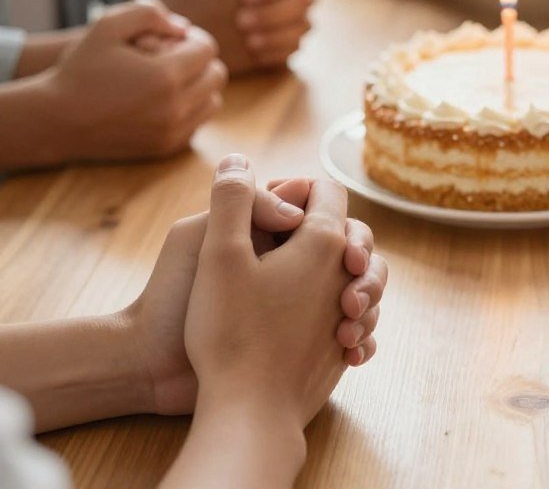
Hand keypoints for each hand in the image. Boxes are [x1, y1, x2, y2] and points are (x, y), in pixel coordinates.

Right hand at [42, 0, 226, 161]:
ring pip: (213, 101)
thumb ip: (149, 13)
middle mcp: (175, 107)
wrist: (57, 119)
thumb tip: (183, 26)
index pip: (207, 49)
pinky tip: (167, 99)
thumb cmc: (81, 68)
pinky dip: (191, 109)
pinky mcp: (167, 148)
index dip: (194, 38)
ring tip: (174, 76)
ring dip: (201, 85)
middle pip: (217, 75)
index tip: (175, 38)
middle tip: (177, 55)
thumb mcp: (106, 26)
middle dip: (201, 60)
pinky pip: (197, 123)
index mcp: (165, 76)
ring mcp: (173, 131)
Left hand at [122, 166, 385, 416]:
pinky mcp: (306, 340)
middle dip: (362, 266)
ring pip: (356, 289)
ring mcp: (299, 302)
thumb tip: (299, 208)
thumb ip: (243, 208)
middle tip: (353, 291)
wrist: (153, 368)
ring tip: (351, 325)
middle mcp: (286, 262)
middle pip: (346, 249)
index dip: (337, 219)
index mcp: (265, 231)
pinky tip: (352, 350)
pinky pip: (350, 330)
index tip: (341, 242)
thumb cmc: (171, 298)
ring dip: (366, 302)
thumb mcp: (202, 241)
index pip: (318, 208)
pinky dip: (361, 337)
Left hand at [168, 0, 314, 73]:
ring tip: (247, 38)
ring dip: (277, 33)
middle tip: (240, 20)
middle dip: (274, 11)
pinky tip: (252, 49)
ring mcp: (299, 16)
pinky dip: (276, 50)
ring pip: (304, 25)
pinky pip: (295, 47)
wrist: (196, 11)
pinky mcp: (291, 40)